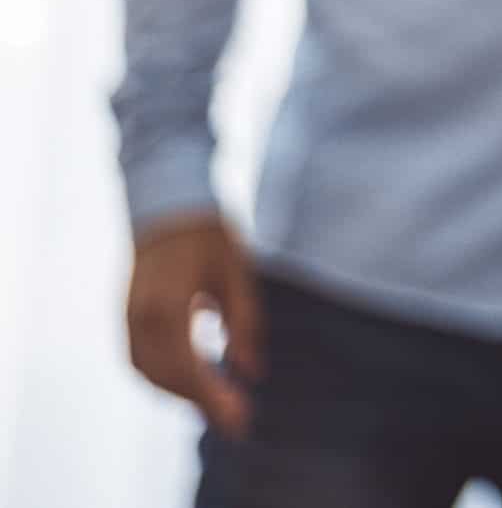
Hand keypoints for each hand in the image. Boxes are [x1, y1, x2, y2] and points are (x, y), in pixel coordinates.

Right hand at [126, 212, 261, 436]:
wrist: (167, 204)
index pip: (188, 367)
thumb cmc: (208, 234)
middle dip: (199, 402)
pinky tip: (192, 381)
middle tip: (236, 418)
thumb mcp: (236, 273)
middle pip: (165, 376)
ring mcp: (127, 317)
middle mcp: (139, 317)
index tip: (240, 419)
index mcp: (167, 305)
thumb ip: (244, 323)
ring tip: (217, 403)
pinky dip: (163, 377)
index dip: (212, 398)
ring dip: (178, 393)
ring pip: (146, 372)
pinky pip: (139, 358)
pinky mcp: (126, 315)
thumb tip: (252, 371)